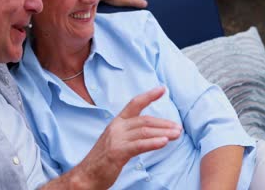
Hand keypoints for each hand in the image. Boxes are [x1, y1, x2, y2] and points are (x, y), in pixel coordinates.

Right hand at [66, 86, 181, 188]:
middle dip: (164, 123)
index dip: (149, 96)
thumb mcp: (116, 140)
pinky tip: (164, 142)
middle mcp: (116, 127)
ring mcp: (116, 139)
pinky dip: (153, 143)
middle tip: (178, 128)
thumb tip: (151, 131)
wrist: (86, 175)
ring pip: (144, 131)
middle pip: (144, 120)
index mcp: (117, 122)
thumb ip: (131, 133)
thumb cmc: (103, 160)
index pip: (134, 104)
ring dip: (163, 133)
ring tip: (176, 135)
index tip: (162, 89)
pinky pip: (139, 145)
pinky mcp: (117, 152)